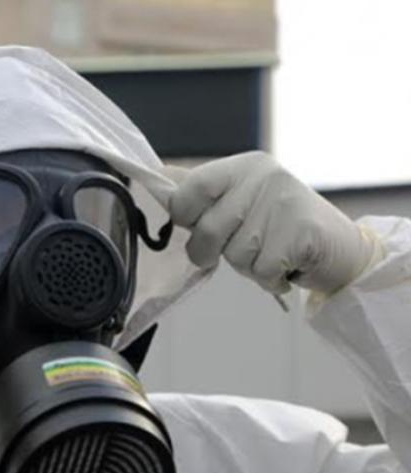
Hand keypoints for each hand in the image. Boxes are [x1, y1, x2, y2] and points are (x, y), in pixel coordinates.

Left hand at [163, 152, 381, 293]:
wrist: (342, 248)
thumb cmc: (279, 228)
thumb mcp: (242, 201)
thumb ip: (204, 197)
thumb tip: (157, 181)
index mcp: (242, 166)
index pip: (191, 187)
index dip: (183, 215)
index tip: (193, 226)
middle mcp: (263, 177)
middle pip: (206, 228)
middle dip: (209, 252)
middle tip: (230, 252)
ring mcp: (283, 202)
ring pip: (234, 254)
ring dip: (247, 267)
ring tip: (269, 254)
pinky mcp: (301, 231)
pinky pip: (261, 270)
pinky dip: (269, 279)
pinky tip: (285, 266)